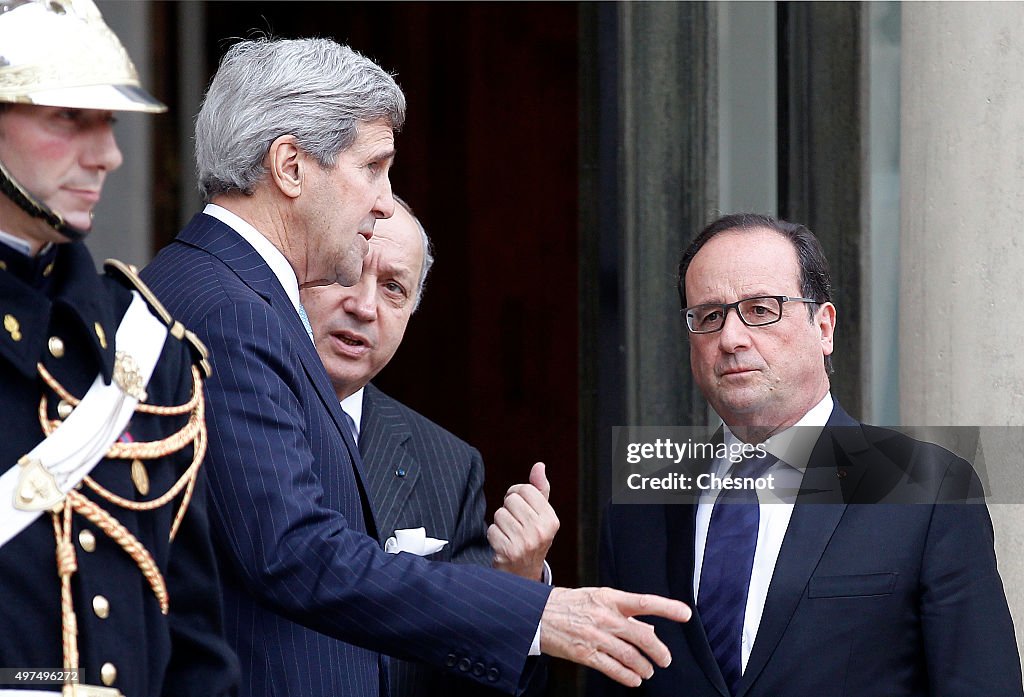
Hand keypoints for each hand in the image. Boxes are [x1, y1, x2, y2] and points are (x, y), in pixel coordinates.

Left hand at [488, 462, 559, 579]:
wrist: (524, 574)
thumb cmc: (531, 538)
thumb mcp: (541, 515)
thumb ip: (540, 489)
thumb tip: (539, 466)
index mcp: (551, 520)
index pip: (525, 489)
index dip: (516, 494)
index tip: (517, 505)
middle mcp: (541, 531)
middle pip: (511, 500)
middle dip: (508, 509)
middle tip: (513, 523)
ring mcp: (525, 543)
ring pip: (499, 514)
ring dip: (500, 524)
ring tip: (509, 535)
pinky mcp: (508, 552)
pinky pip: (492, 530)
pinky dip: (493, 536)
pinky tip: (503, 545)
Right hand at [540, 587, 690, 686]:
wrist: (536, 614)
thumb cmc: (568, 604)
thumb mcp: (597, 599)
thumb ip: (623, 613)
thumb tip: (648, 631)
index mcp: (609, 598)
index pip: (644, 602)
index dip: (667, 608)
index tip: (685, 614)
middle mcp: (604, 617)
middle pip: (641, 637)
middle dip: (659, 651)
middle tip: (665, 659)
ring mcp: (595, 636)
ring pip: (630, 656)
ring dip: (644, 667)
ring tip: (648, 671)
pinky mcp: (584, 654)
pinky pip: (612, 669)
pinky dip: (628, 676)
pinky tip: (634, 679)